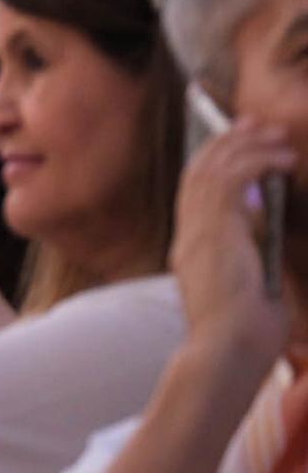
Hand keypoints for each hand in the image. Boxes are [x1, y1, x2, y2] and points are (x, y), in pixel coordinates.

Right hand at [170, 121, 295, 373]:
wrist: (228, 350)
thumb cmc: (246, 336)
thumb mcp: (250, 289)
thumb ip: (253, 257)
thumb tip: (266, 227)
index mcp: (194, 252)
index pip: (197, 195)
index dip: (216, 164)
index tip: (239, 147)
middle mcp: (190, 236)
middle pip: (200, 172)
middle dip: (227, 143)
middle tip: (253, 122)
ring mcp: (198, 231)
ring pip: (214, 169)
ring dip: (246, 145)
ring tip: (274, 132)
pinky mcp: (214, 230)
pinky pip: (232, 179)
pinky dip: (258, 162)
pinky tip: (282, 158)